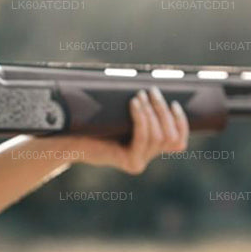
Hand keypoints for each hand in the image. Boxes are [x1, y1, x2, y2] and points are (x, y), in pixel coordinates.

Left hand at [45, 86, 189, 174]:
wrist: (69, 137)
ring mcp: (139, 162)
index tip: (174, 103)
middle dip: (163, 111)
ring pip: (158, 136)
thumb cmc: (93, 122)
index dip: (181, 123)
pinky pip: (142, 138)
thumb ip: (143, 109)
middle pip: (170, 137)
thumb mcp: (122, 113)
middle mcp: (145, 158)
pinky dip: (141, 118)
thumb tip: (160, 89)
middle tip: (152, 91)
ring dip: (152, 112)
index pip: (178, 142)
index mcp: (148, 148)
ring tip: (139, 96)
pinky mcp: (129, 162)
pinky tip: (134, 104)